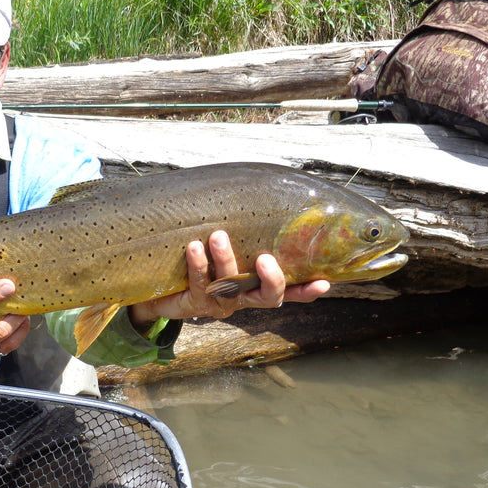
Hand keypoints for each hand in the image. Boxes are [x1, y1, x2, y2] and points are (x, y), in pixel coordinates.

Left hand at [128, 230, 329, 327]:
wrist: (163, 286)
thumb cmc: (202, 257)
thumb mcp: (228, 241)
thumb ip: (245, 226)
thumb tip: (259, 184)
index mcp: (258, 283)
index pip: (291, 290)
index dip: (308, 289)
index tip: (324, 281)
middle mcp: (244, 296)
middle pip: (269, 297)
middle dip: (271, 280)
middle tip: (265, 259)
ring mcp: (221, 302)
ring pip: (230, 286)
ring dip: (225, 259)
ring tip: (218, 235)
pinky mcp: (196, 303)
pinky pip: (199, 283)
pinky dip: (198, 264)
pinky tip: (194, 247)